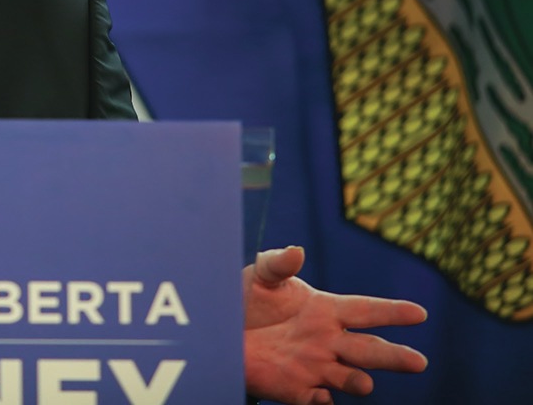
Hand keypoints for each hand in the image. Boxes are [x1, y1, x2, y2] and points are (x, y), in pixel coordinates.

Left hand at [242, 245, 426, 403]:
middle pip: (370, 350)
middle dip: (394, 356)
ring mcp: (316, 367)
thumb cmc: (248, 299)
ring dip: (358, 381)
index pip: (367, 311)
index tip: (419, 313)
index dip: (392, 312)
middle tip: (418, 361)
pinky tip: (323, 397)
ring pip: (350, 378)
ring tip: (363, 382)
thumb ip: (278, 263)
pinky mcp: (297, 389)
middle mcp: (329, 341)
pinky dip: (322, 400)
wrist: (221, 330)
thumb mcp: (261, 276)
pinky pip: (316, 400)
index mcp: (327, 310)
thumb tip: (297, 251)